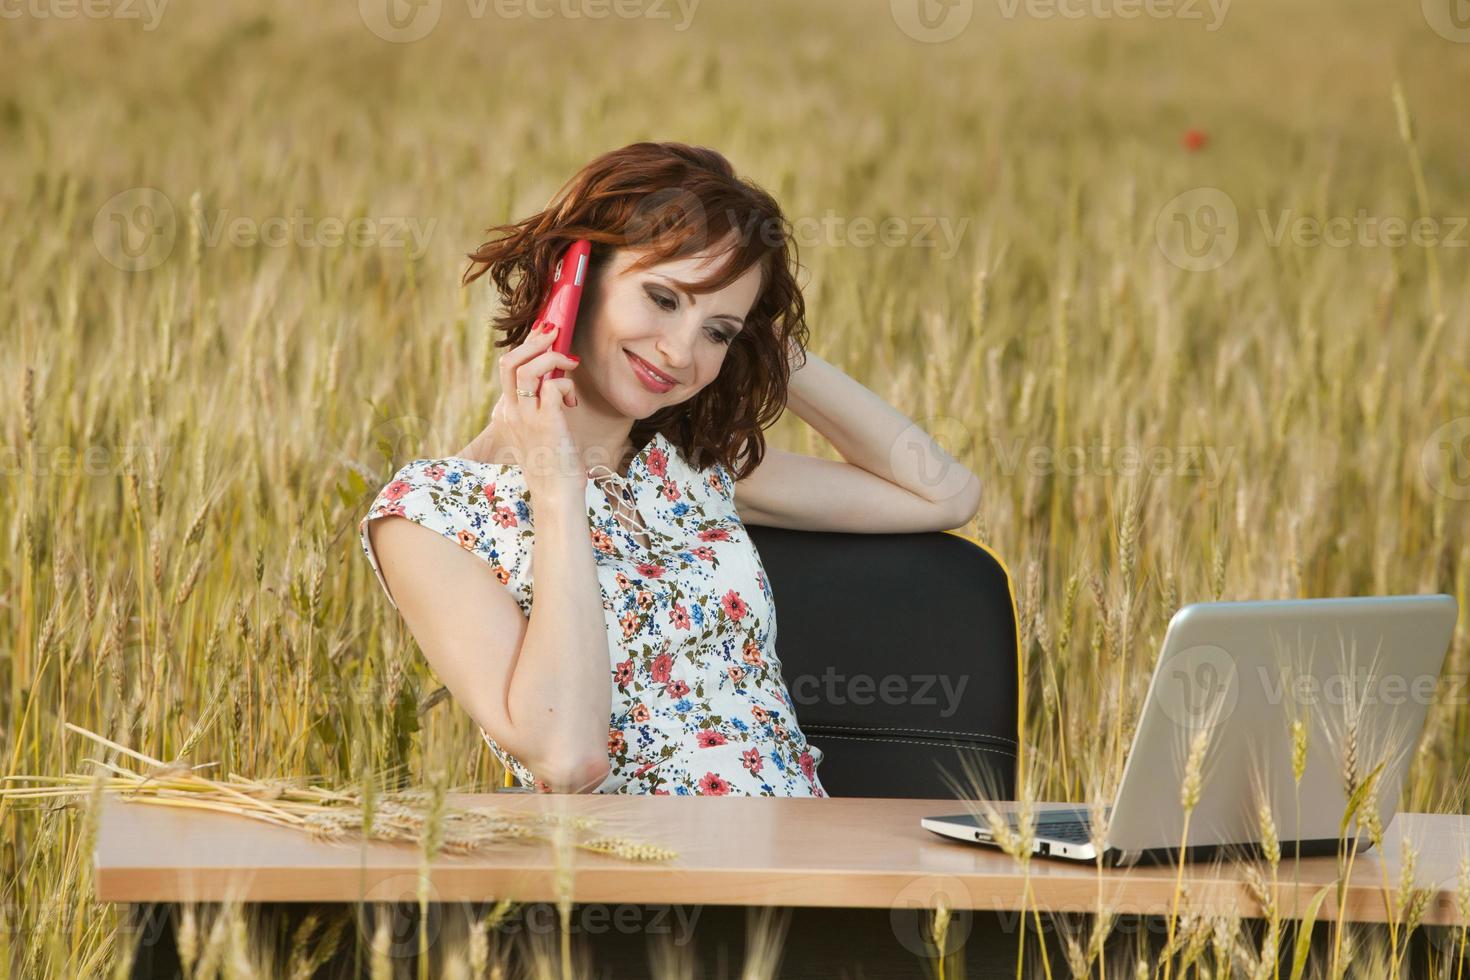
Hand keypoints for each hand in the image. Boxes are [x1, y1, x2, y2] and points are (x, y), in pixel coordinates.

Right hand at [491, 322, 583, 500]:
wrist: (555, 494)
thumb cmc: (553, 464)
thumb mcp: (539, 432)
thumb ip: (539, 407)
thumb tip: (555, 381)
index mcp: (506, 413)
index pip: (507, 369)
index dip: (526, 347)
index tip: (544, 337)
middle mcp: (510, 413)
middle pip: (509, 362)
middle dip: (533, 342)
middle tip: (554, 335)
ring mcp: (525, 418)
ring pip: (527, 369)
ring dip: (551, 358)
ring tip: (569, 362)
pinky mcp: (545, 423)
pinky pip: (552, 386)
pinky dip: (565, 386)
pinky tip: (571, 402)